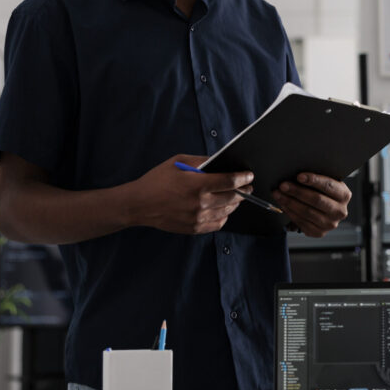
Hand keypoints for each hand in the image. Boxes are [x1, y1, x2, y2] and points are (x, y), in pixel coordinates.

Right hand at [129, 154, 253, 233]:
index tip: (249, 176)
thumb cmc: (157, 180)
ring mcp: (198, 218)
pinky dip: (224, 216)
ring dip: (235, 203)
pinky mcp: (194, 228)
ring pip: (227, 211)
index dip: (243, 178)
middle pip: (232, 197)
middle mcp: (200, 203)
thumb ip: (200, 161)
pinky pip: (218, 223)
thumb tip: (218, 161)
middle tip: (248, 187)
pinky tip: (223, 209)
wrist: (139, 204)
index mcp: (197, 184)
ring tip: (236, 197)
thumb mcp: (177, 162)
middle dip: (243, 191)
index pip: (230, 181)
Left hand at [272, 173, 350, 237]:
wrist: (324, 209)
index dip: (314, 180)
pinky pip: (302, 223)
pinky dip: (290, 213)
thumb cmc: (322, 192)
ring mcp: (330, 224)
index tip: (299, 176)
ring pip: (307, 212)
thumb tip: (296, 176)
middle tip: (283, 185)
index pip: (329, 186)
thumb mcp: (324, 184)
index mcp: (344, 195)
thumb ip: (315, 180)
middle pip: (317, 200)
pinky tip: (283, 205)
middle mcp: (340, 211)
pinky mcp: (320, 232)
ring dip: (290, 202)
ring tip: (278, 194)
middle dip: (297, 191)